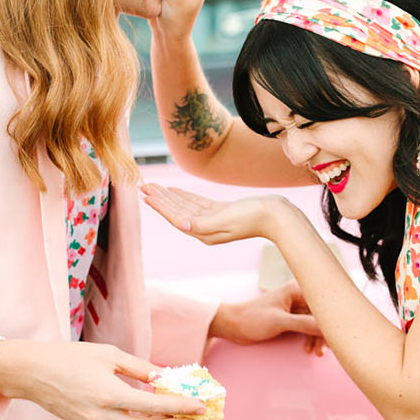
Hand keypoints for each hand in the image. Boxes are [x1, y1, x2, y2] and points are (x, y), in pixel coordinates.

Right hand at [0, 339, 206, 419]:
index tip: (201, 406)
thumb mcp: (109, 354)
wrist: (32, 373)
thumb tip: (165, 378)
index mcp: (110, 395)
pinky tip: (160, 418)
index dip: (182, 408)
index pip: (155, 407)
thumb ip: (140, 368)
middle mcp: (104, 418)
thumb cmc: (69, 357)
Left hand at [140, 182, 283, 244]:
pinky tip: (175, 191)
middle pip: (176, 211)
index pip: (175, 217)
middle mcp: (205, 228)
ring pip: (184, 206)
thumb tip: (181, 224)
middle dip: (159, 200)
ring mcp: (212, 220)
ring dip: (168, 197)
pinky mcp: (220, 212)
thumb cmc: (253, 217)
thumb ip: (201, 223)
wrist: (277, 216)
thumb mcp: (225, 220)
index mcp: (203, 232)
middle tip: (143, 187)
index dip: (160, 206)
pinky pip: (196, 203)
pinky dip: (183, 196)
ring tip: (153, 188)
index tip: (145, 194)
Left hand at [211, 280, 323, 350]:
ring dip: (318, 338)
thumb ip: (304, 324)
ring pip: (317, 322)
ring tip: (316, 353)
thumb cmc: (251, 318)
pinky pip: (309, 328)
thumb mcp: (279, 322)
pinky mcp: (292, 318)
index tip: (338, 332)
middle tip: (327, 348)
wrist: (233, 325)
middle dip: (325, 331)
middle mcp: (299, 296)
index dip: (332, 317)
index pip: (323, 302)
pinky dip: (311, 338)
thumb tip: (327, 328)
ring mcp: (296, 308)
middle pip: (322, 313)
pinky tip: (309, 349)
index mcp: (296, 289)